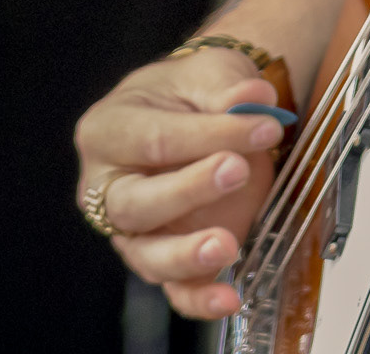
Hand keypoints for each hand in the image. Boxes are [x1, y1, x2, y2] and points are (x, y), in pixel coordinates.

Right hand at [74, 48, 286, 319]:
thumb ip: (228, 86)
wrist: (197, 109)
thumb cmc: (191, 90)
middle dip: (190, 190)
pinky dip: (199, 298)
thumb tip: (255, 98)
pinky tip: (228, 297)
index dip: (209, 134)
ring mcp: (131, 230)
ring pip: (147, 255)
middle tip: (238, 169)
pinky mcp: (160, 258)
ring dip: (187, 254)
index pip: (154, 139)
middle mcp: (106, 186)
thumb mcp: (208, 70)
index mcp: (107, 130)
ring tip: (226, 245)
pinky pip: (173, 288)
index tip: (263, 125)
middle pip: (136, 202)